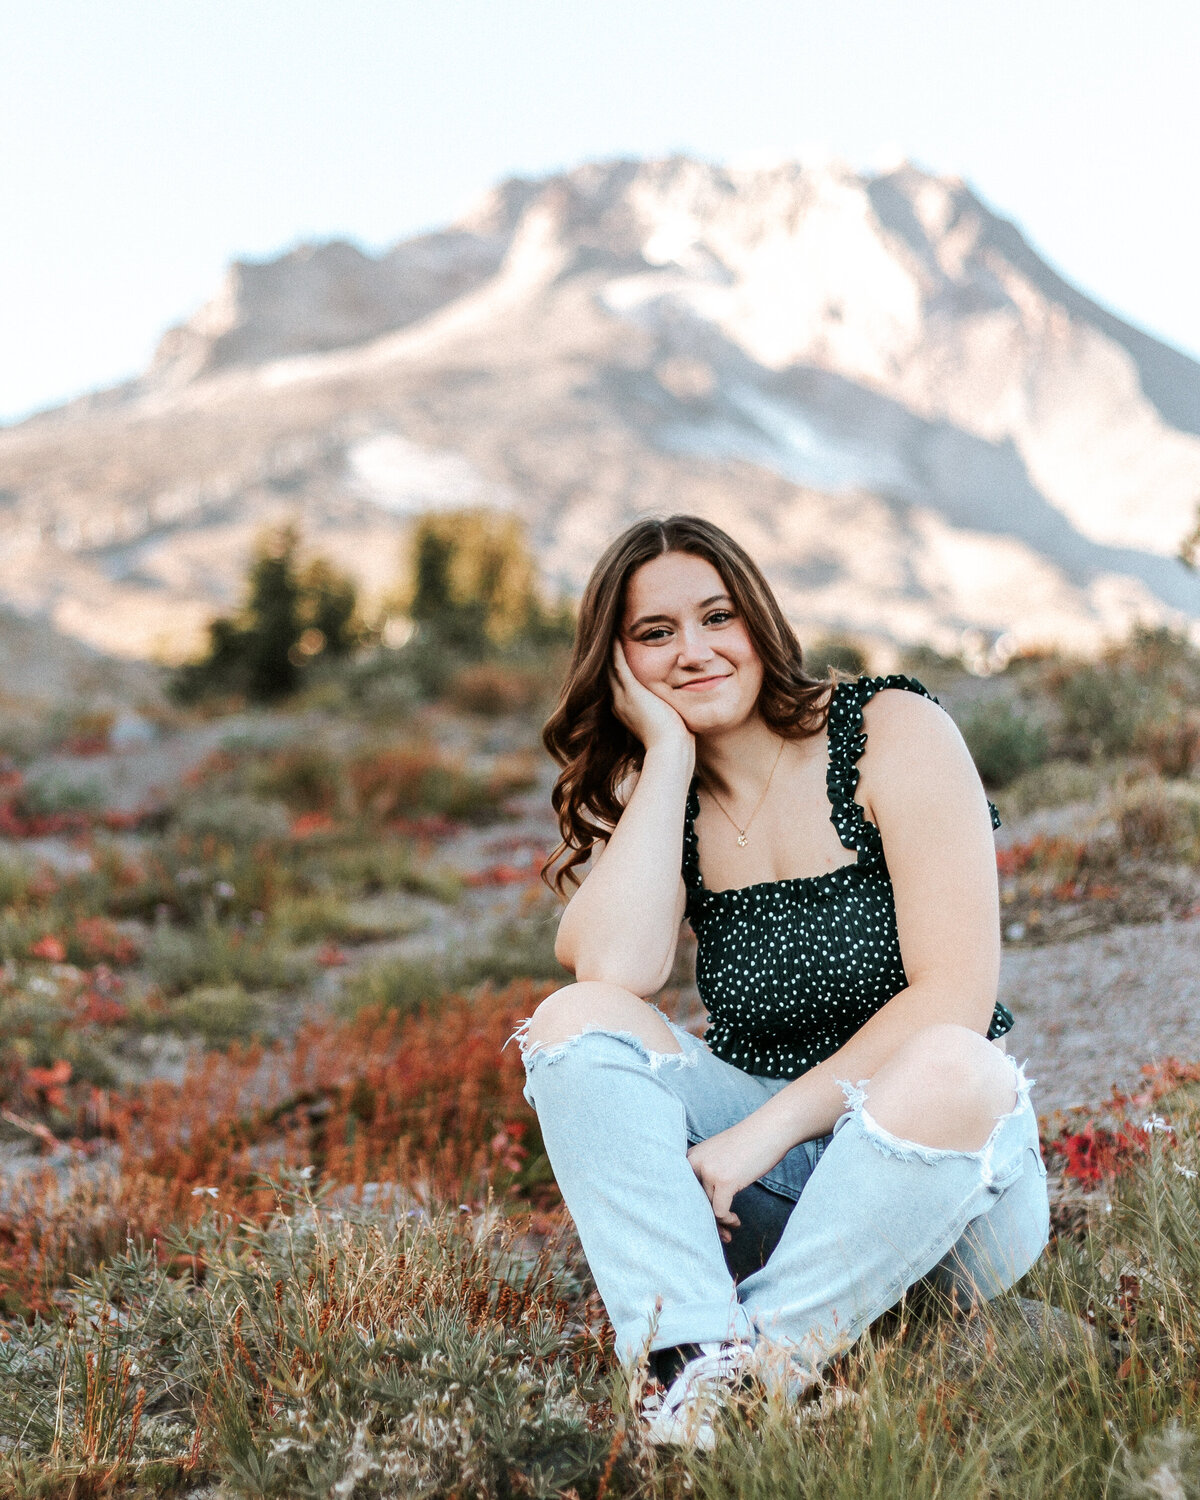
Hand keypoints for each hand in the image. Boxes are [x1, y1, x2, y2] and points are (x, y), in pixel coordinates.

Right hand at [610, 640, 692, 753]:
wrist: (670, 750)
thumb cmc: (674, 740)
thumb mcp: (666, 720)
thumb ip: (664, 709)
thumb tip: (675, 706)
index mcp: (625, 709)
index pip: (617, 681)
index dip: (614, 666)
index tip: (614, 651)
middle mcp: (619, 702)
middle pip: (607, 672)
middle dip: (606, 654)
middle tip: (605, 633)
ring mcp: (622, 696)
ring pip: (609, 666)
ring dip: (609, 648)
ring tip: (608, 628)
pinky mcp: (631, 692)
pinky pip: (619, 663)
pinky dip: (616, 649)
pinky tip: (615, 633)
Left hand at [686, 1114, 794, 1243]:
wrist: (770, 1128)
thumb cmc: (749, 1144)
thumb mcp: (720, 1156)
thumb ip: (707, 1175)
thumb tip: (703, 1207)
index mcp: (692, 1156)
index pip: (684, 1190)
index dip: (694, 1210)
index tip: (705, 1224)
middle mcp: (695, 1162)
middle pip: (693, 1202)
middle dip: (705, 1222)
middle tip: (720, 1235)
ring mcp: (709, 1171)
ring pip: (707, 1208)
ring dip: (719, 1224)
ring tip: (729, 1233)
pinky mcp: (724, 1180)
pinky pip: (720, 1211)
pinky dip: (727, 1221)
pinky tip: (736, 1222)